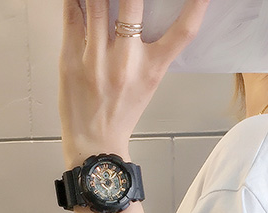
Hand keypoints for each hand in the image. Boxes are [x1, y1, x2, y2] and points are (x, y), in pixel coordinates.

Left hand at [59, 0, 211, 166]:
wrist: (95, 143)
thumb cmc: (121, 114)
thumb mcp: (148, 83)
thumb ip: (151, 50)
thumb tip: (146, 16)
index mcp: (152, 69)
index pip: (183, 33)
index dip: (197, 7)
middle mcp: (126, 61)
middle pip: (133, 3)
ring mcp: (96, 58)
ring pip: (98, 2)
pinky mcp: (71, 57)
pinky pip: (72, 14)